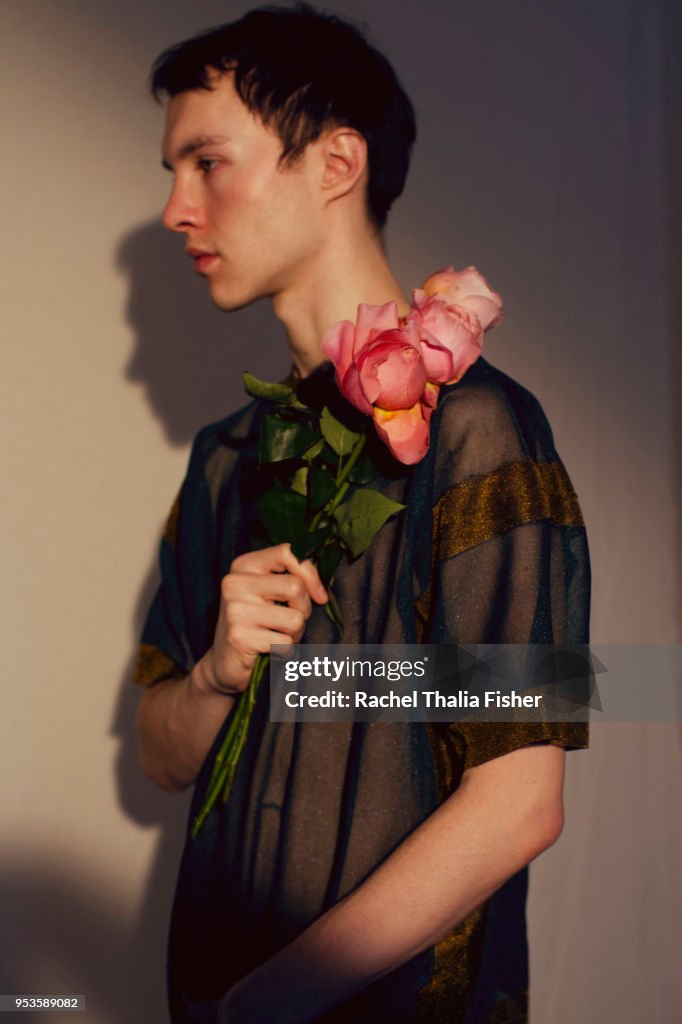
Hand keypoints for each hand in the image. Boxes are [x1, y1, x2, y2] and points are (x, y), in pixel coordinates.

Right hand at [197, 543, 327, 696]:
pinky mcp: (239, 637)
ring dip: (295, 634)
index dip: (311, 574)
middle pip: (294, 586)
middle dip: (304, 609)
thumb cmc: (255, 625)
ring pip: (295, 618)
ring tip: (279, 637)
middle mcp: (235, 583)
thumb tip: (322, 593)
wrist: (224, 663)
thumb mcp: (268, 593)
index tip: (318, 596)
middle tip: (291, 622)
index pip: (287, 552)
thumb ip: (291, 580)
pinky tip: (271, 651)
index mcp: (244, 566)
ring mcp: (235, 610)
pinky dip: (286, 651)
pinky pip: (285, 643)